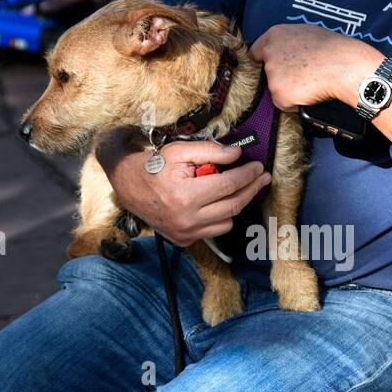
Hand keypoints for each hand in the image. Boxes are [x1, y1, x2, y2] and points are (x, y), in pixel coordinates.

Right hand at [95, 130, 271, 247]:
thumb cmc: (154, 166)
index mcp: (185, 195)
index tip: (259, 167)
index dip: (247, 175)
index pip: (228, 185)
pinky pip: (215, 230)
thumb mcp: (180, 151)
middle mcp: (187, 219)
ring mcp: (186, 233)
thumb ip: (211, 151)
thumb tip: (238, 154)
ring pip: (228, 221)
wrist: (128, 187)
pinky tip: (218, 202)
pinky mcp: (184, 240)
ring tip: (239, 188)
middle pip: (233, 205)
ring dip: (236, 204)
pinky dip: (221, 216)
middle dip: (252, 189)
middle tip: (263, 177)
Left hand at [249, 25, 378, 110]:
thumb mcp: (307, 33)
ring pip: (276, 89)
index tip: (275, 67)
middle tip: (299, 77)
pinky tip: (309, 94)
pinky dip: (295, 103)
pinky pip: (284, 104)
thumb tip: (289, 50)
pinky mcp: (279, 92)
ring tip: (309, 83)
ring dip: (289, 90)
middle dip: (280, 76)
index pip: (256, 51)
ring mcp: (273, 74)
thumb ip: (289, 42)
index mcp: (275, 34)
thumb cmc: (333, 49)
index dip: (266, 61)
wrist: (344, 65)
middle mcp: (270, 53)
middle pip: (267, 72)